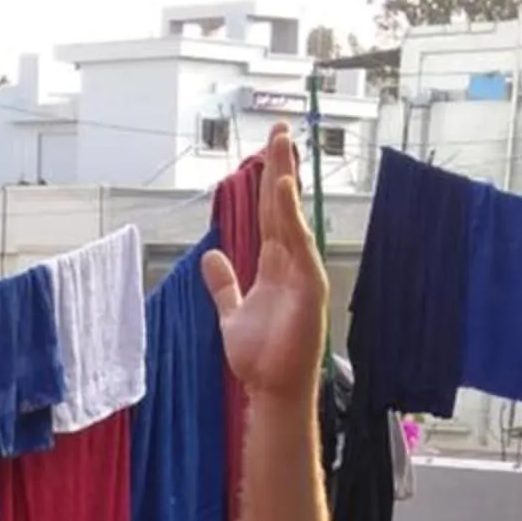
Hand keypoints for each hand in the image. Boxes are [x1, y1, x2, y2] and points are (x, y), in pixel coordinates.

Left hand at [204, 125, 327, 403]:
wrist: (272, 389)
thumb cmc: (260, 357)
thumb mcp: (232, 313)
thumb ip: (223, 284)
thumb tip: (211, 257)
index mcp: (274, 266)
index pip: (271, 215)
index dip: (268, 184)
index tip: (265, 152)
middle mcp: (291, 264)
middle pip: (284, 207)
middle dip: (280, 168)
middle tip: (279, 131)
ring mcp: (302, 273)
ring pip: (292, 218)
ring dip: (286, 181)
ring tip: (281, 146)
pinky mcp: (309, 287)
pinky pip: (300, 245)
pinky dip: (293, 217)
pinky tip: (285, 191)